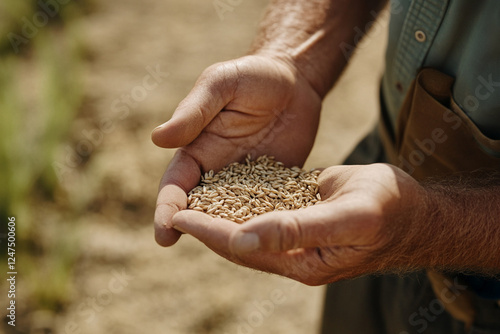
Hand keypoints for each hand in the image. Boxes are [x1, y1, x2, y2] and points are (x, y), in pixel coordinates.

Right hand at [152, 55, 321, 246]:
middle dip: (194, 233)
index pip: (175, 186)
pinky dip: (265, 225)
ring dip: (230, 236)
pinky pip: (268, 209)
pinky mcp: (276, 186)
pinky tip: (270, 242)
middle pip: (200, 210)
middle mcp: (217, 172)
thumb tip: (158, 139)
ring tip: (233, 256)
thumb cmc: (252, 76)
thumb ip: (194, 111)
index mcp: (195, 151)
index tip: (163, 234)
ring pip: (233, 217)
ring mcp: (247, 182)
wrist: (294, 81)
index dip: (167, 210)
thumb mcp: (220, 85)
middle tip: (195, 259)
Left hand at [171, 164, 427, 284]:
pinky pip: (269, 214)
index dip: (209, 232)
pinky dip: (247, 205)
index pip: (242, 248)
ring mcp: (300, 239)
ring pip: (251, 230)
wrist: (416, 211)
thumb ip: (297, 230)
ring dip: (223, 217)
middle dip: (208, 227)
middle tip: (176, 209)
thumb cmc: (390, 212)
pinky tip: (231, 192)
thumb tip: (243, 238)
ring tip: (195, 201)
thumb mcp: (347, 217)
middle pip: (240, 243)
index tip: (179, 216)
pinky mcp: (306, 220)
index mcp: (302, 262)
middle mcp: (295, 256)